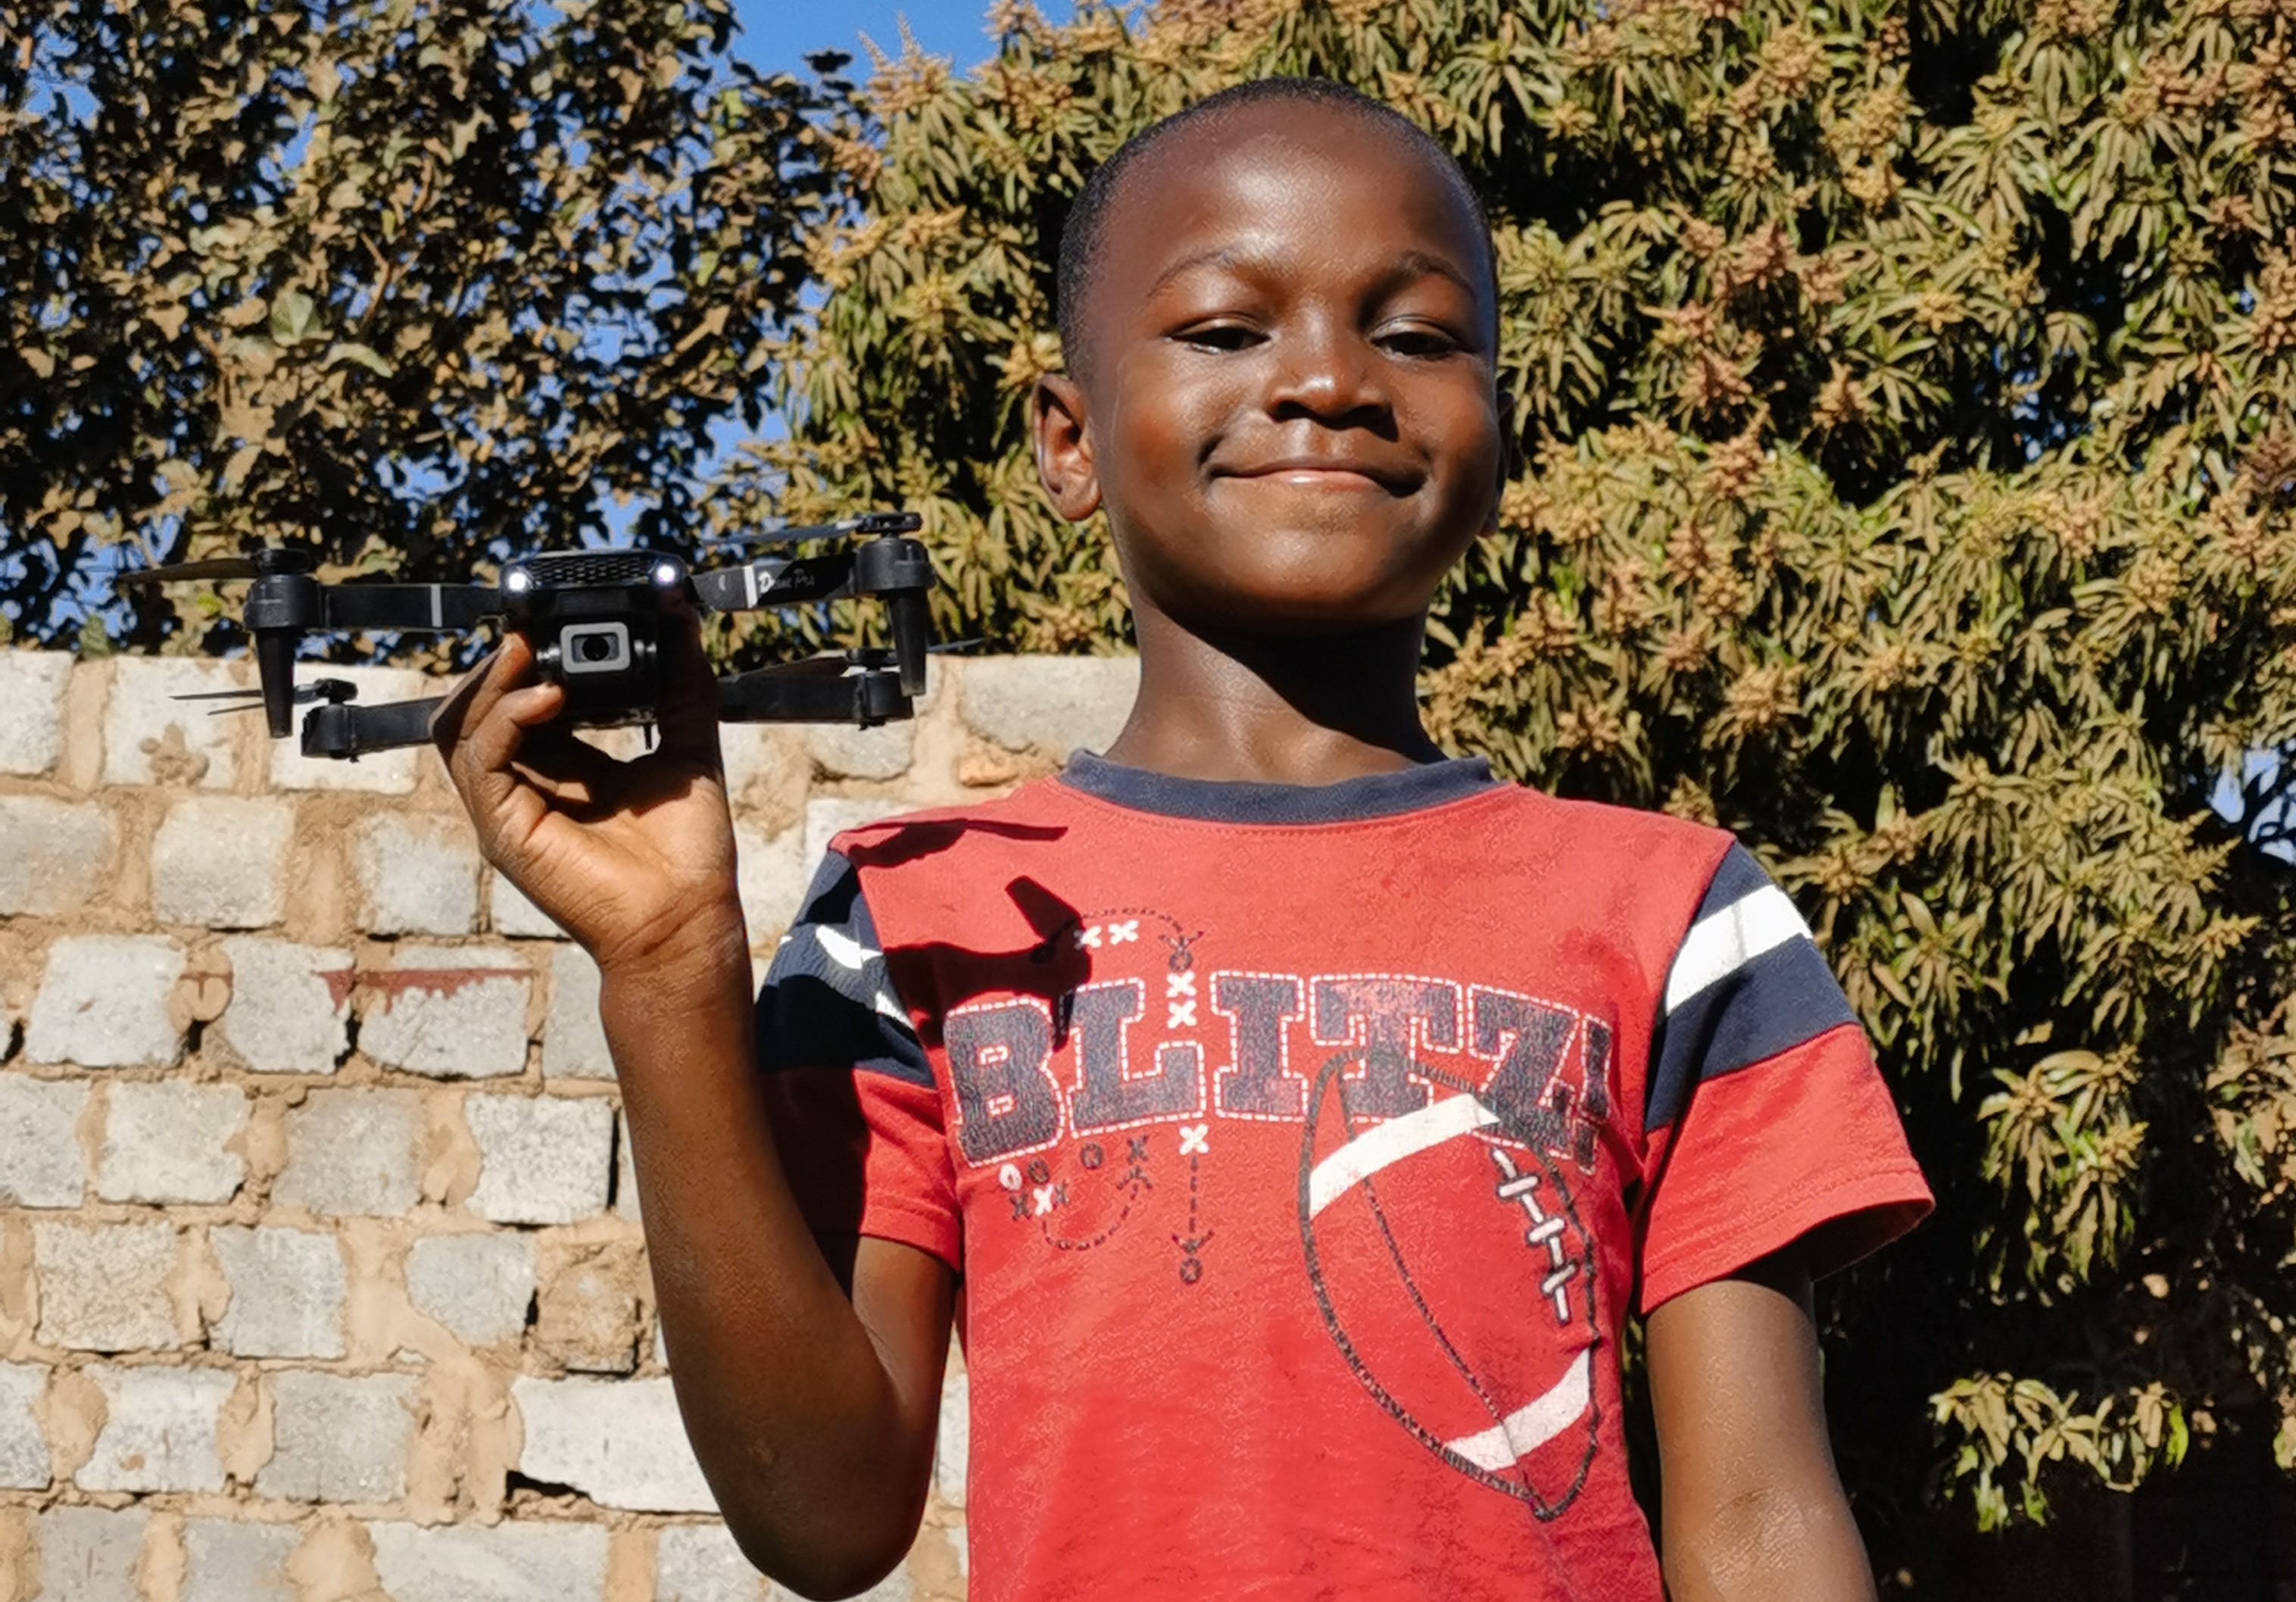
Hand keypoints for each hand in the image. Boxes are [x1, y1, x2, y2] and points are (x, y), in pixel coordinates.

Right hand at [431, 610, 744, 974]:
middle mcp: (525, 788)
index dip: (532, 660)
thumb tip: (680, 617)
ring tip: (532, 650)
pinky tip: (550, 696)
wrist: (688, 919)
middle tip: (540, 628)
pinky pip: (480, 760)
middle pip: (479, 709)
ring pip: (462, 728)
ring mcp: (507, 810)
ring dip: (492, 682)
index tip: (561, 621)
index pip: (522, 702)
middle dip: (503, 663)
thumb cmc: (688, 854)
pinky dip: (507, 717)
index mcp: (562, 771)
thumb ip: (682, 683)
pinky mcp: (503, 829)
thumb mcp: (689, 746)